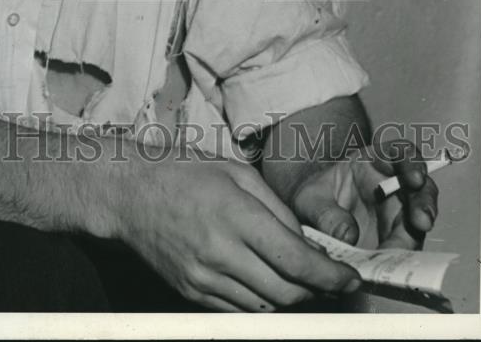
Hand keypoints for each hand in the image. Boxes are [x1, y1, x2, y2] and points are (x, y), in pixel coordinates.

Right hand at [117, 151, 360, 311]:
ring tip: (296, 277)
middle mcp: (220, 252)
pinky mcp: (190, 292)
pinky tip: (263, 279)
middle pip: (287, 292)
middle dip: (317, 289)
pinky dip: (260, 299)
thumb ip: (277, 208)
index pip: (296, 261)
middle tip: (328, 277)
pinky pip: (238, 309)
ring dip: (290, 297)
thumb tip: (308, 243)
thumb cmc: (184, 171)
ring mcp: (203, 278)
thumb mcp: (236, 171)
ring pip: (265, 306)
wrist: (128, 193)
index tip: (352, 278)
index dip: (331, 276)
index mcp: (235, 215)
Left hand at [291, 142, 437, 250]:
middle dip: (424, 202)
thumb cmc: (314, 201)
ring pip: (420, 218)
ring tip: (409, 247)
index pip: (399, 154)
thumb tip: (347, 235)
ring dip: (419, 234)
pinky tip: (396, 263)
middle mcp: (392, 187)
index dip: (410, 163)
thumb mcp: (310, 200)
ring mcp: (398, 215)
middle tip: (421, 220)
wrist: (309, 225)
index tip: (414, 177)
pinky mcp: (397, 240)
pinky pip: (407, 246)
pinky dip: (404, 255)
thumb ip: (325, 213)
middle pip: (420, 188)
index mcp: (373, 162)